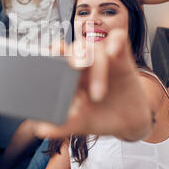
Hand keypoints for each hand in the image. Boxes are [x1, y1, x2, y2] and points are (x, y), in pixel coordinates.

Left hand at [34, 29, 151, 140]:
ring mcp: (103, 58)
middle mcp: (84, 63)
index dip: (53, 50)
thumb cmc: (99, 118)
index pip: (58, 54)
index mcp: (68, 74)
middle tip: (78, 67)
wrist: (127, 123)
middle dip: (75, 55)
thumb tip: (41, 130)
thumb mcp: (81, 123)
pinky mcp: (122, 57)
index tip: (50, 54)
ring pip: (96, 48)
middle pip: (76, 49)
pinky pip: (119, 38)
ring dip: (97, 68)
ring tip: (98, 94)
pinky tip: (114, 52)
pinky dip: (115, 42)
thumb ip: (62, 125)